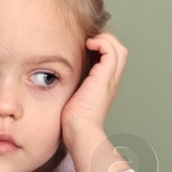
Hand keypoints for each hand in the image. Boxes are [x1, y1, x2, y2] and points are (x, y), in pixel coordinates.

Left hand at [59, 32, 127, 171]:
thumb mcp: (71, 99)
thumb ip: (69, 88)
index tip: (83, 47)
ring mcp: (109, 78)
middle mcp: (110, 81)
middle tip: (87, 42)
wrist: (80, 131)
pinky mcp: (105, 76)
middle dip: (104, 41)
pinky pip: (111, 50)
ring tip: (88, 42)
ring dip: (104, 40)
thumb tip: (53, 80)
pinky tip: (88, 45)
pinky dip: (101, 42)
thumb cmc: (73, 121)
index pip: (109, 60)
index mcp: (103, 85)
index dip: (100, 49)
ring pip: (118, 48)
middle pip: (118, 51)